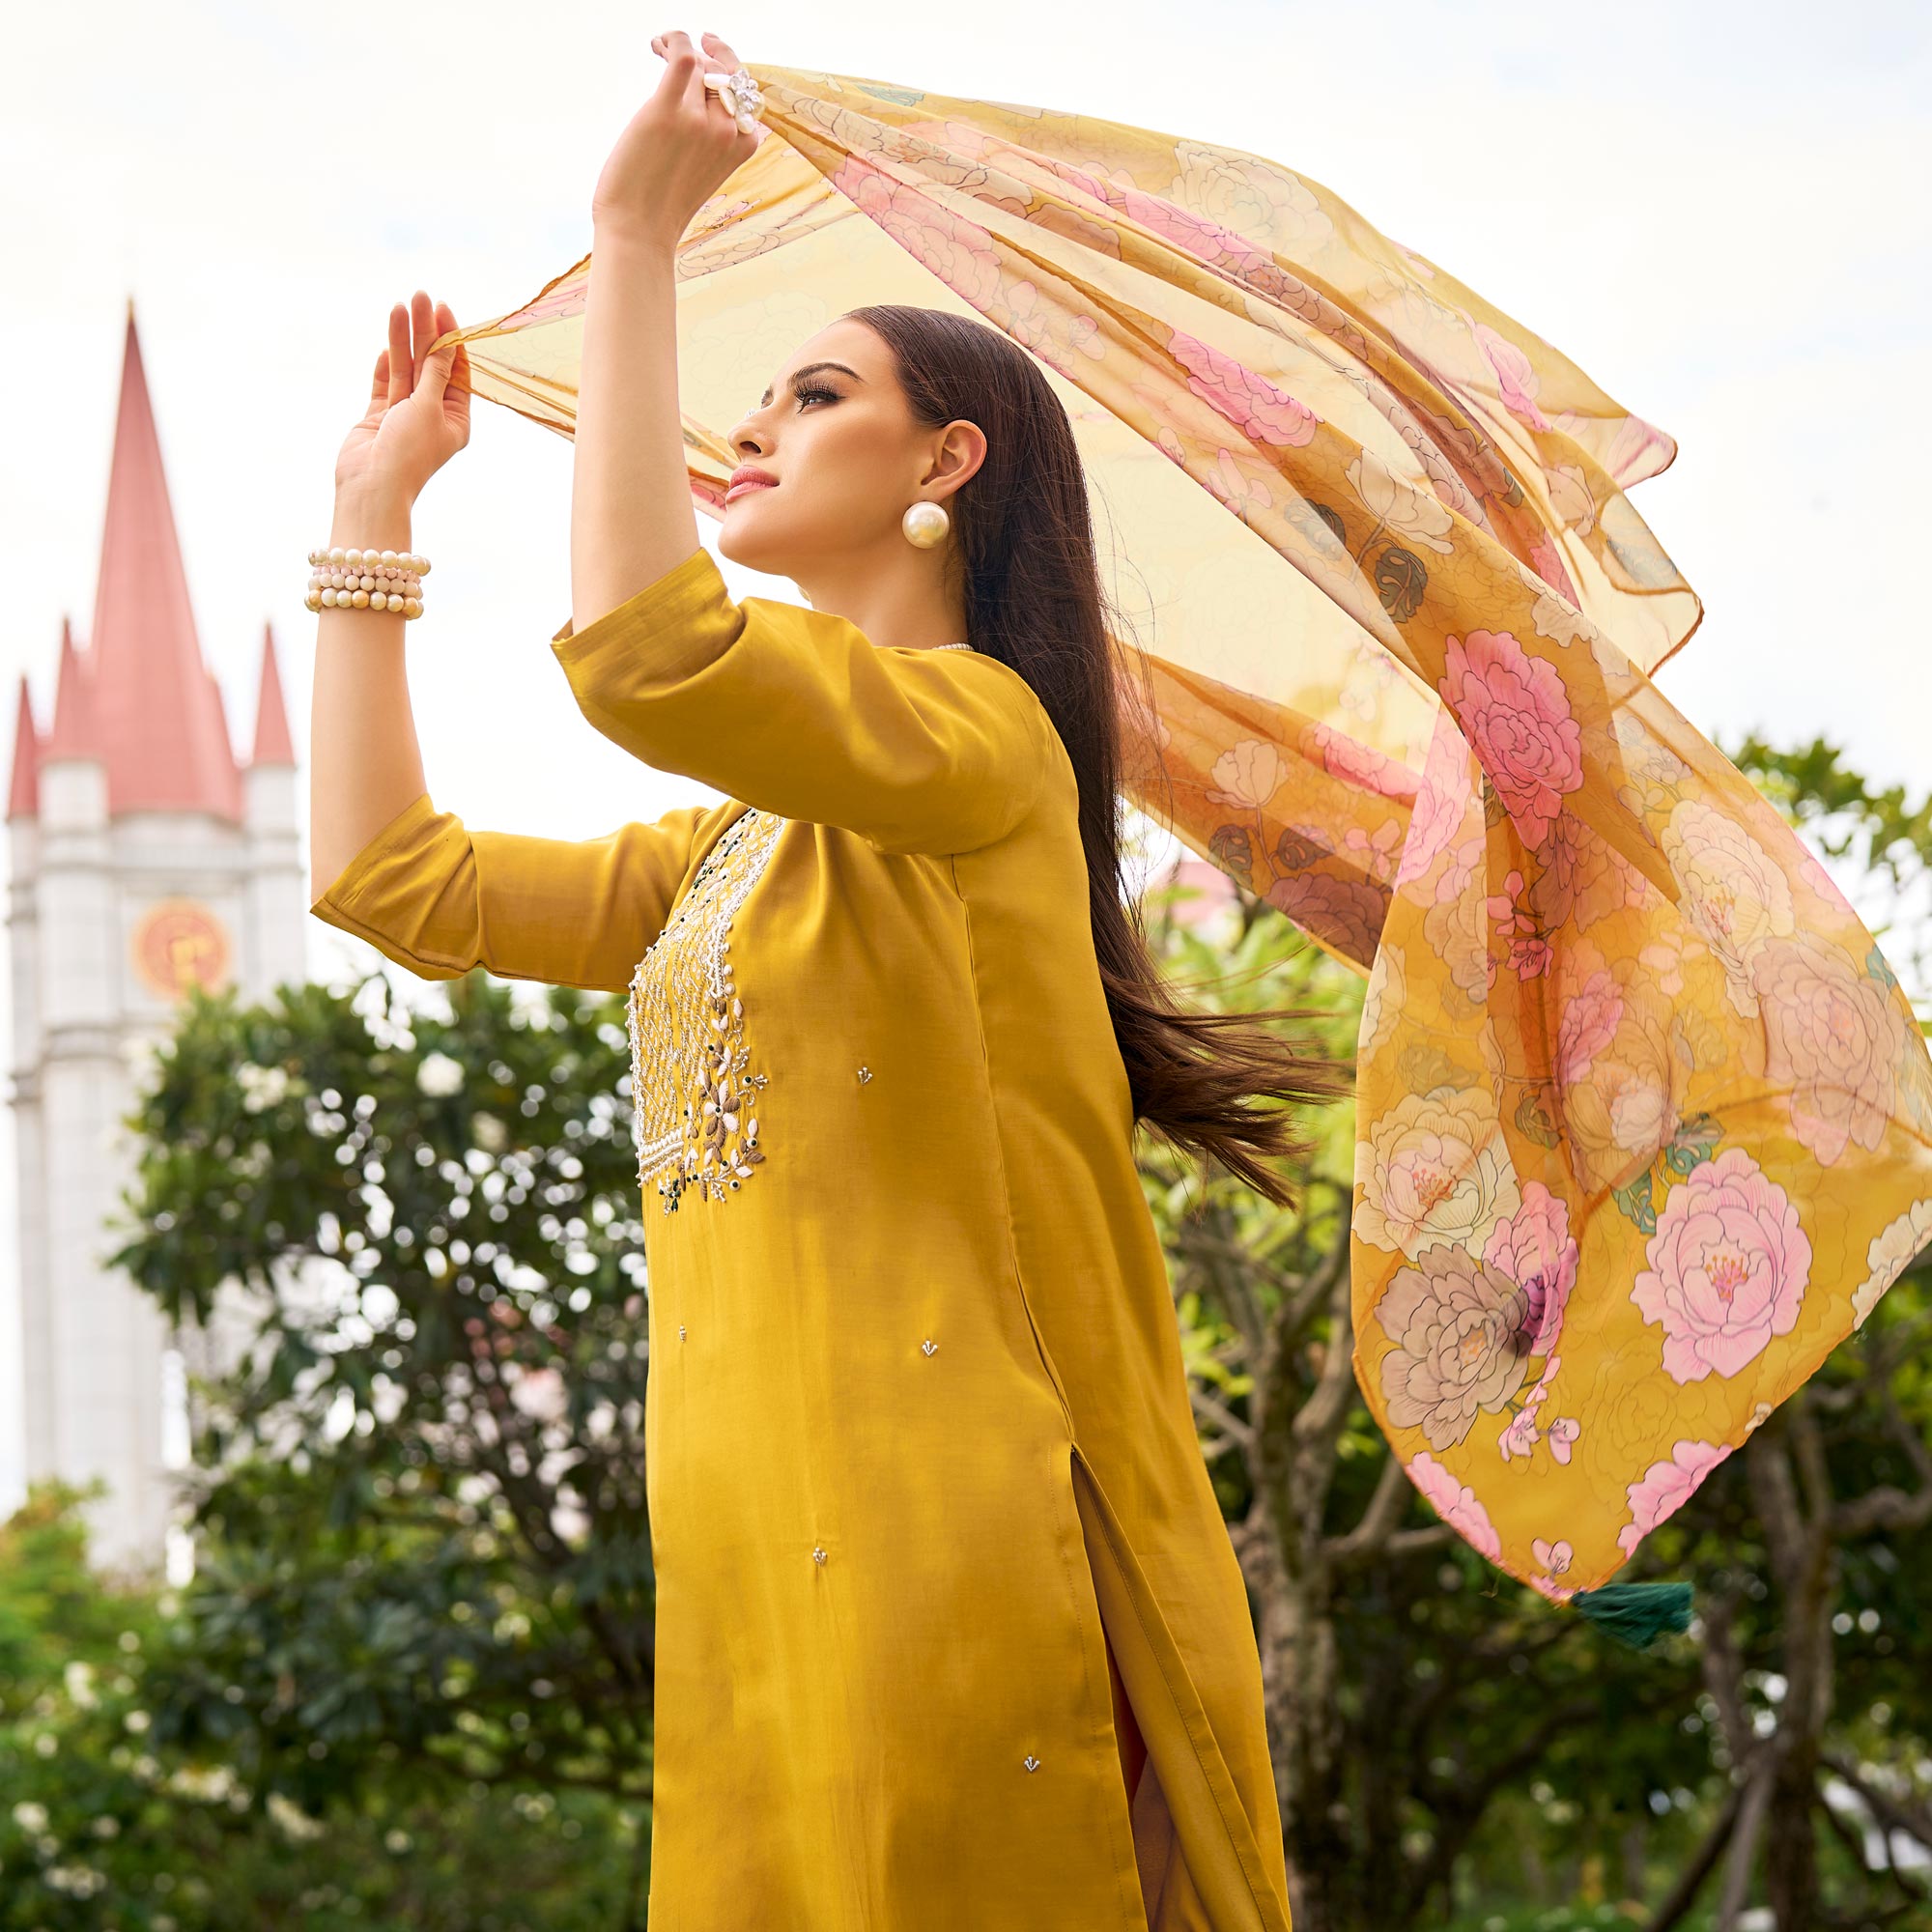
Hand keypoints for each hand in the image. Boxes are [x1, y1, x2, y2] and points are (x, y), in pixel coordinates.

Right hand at [335, 291, 470, 508]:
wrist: (371, 485)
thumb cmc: (408, 452)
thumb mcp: (428, 406)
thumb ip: (434, 372)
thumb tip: (447, 343)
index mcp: (456, 419)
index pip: (456, 370)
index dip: (450, 339)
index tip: (442, 308)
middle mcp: (432, 416)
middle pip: (430, 365)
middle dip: (425, 331)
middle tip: (419, 296)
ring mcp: (404, 416)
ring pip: (405, 370)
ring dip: (402, 339)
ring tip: (399, 306)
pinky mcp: (379, 417)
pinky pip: (385, 385)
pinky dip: (385, 366)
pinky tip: (387, 345)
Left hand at [589, 28, 761, 250]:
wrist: (639, 231)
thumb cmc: (665, 205)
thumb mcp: (705, 169)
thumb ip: (712, 137)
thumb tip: (699, 94)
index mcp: (742, 145)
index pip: (746, 90)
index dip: (727, 68)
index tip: (709, 54)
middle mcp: (726, 131)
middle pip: (723, 72)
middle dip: (704, 59)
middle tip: (679, 57)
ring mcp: (699, 121)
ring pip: (701, 64)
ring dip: (682, 48)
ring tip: (661, 49)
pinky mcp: (667, 111)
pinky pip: (682, 56)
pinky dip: (671, 40)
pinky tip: (657, 45)